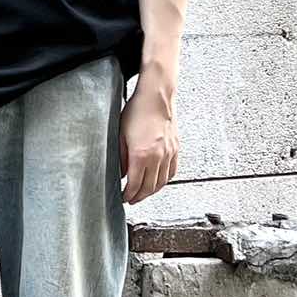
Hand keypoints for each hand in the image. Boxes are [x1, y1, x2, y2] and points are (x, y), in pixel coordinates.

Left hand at [119, 84, 179, 203]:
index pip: (135, 184)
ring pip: (162, 182)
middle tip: (131, 200)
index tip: (124, 198)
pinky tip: (158, 181)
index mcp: (141, 155)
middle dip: (139, 197)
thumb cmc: (136, 111)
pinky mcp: (176, 149)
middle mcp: (157, 157)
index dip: (128, 195)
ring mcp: (169, 153)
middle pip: (149, 187)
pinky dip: (164, 180)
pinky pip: (172, 171)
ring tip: (143, 194)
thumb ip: (120, 158)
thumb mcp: (121, 135)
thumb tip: (120, 174)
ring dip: (152, 191)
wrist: (156, 97)